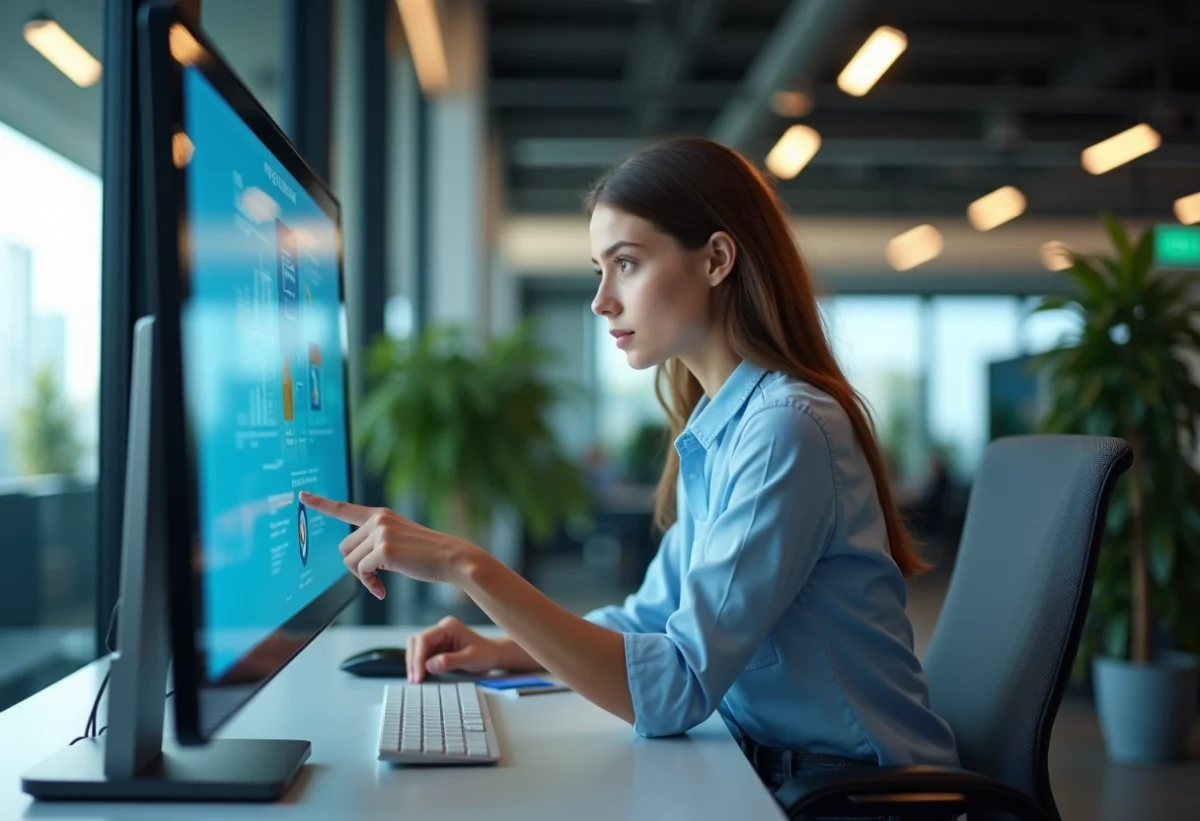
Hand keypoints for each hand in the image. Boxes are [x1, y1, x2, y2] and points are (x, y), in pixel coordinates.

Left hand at [299, 491, 478, 598]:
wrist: (451, 558)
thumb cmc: (426, 554)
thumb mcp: (398, 539)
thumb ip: (374, 541)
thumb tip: (352, 560)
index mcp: (380, 515)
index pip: (344, 508)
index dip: (320, 503)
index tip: (302, 495)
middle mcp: (378, 520)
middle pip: (343, 548)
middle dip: (355, 566)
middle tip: (374, 577)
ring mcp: (381, 533)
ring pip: (350, 562)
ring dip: (363, 577)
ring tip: (381, 583)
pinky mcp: (384, 549)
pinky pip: (362, 572)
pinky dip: (370, 585)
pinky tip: (382, 590)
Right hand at [407, 616, 503, 682]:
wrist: (493, 655)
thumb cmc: (485, 655)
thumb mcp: (470, 659)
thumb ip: (450, 661)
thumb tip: (429, 666)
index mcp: (448, 626)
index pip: (424, 639)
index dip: (418, 657)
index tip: (419, 676)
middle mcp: (440, 629)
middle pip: (415, 642)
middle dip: (413, 661)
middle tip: (415, 681)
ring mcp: (438, 638)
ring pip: (415, 648)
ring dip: (414, 664)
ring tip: (416, 681)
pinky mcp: (436, 647)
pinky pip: (422, 655)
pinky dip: (419, 666)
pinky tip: (421, 677)